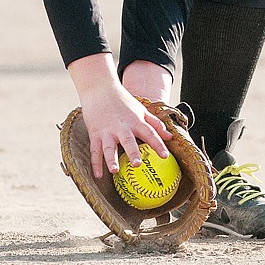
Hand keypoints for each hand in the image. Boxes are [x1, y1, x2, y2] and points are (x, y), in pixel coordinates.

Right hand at [68, 54, 171, 178]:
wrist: (98, 88)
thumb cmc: (122, 100)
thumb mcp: (140, 109)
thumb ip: (155, 123)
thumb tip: (170, 137)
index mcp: (134, 120)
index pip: (148, 133)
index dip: (157, 144)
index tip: (165, 156)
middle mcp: (121, 126)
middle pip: (127, 140)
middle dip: (132, 152)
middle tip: (138, 164)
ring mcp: (106, 131)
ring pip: (108, 146)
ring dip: (111, 158)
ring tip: (114, 170)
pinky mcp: (95, 133)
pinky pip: (94, 150)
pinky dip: (95, 163)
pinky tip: (98, 175)